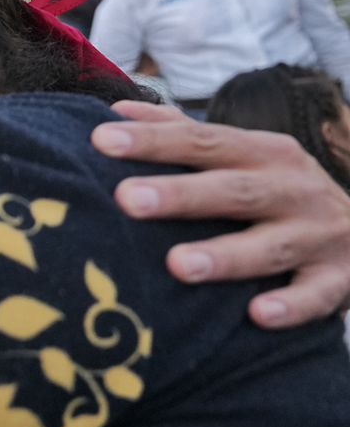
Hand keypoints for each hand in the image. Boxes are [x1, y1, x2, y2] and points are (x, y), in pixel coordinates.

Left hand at [92, 99, 349, 326]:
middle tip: (127, 199)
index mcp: (262, 153)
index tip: (100, 140)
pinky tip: (258, 314)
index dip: (153, 141)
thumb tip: (116, 112)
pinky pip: (316, 296)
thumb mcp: (243, 157)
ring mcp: (319, 235)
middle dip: (180, 194)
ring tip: (177, 265)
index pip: (202, 142)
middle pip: (232, 190)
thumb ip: (183, 134)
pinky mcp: (340, 279)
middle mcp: (292, 188)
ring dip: (226, 255)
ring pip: (271, 246)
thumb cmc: (277, 191)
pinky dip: (291, 305)